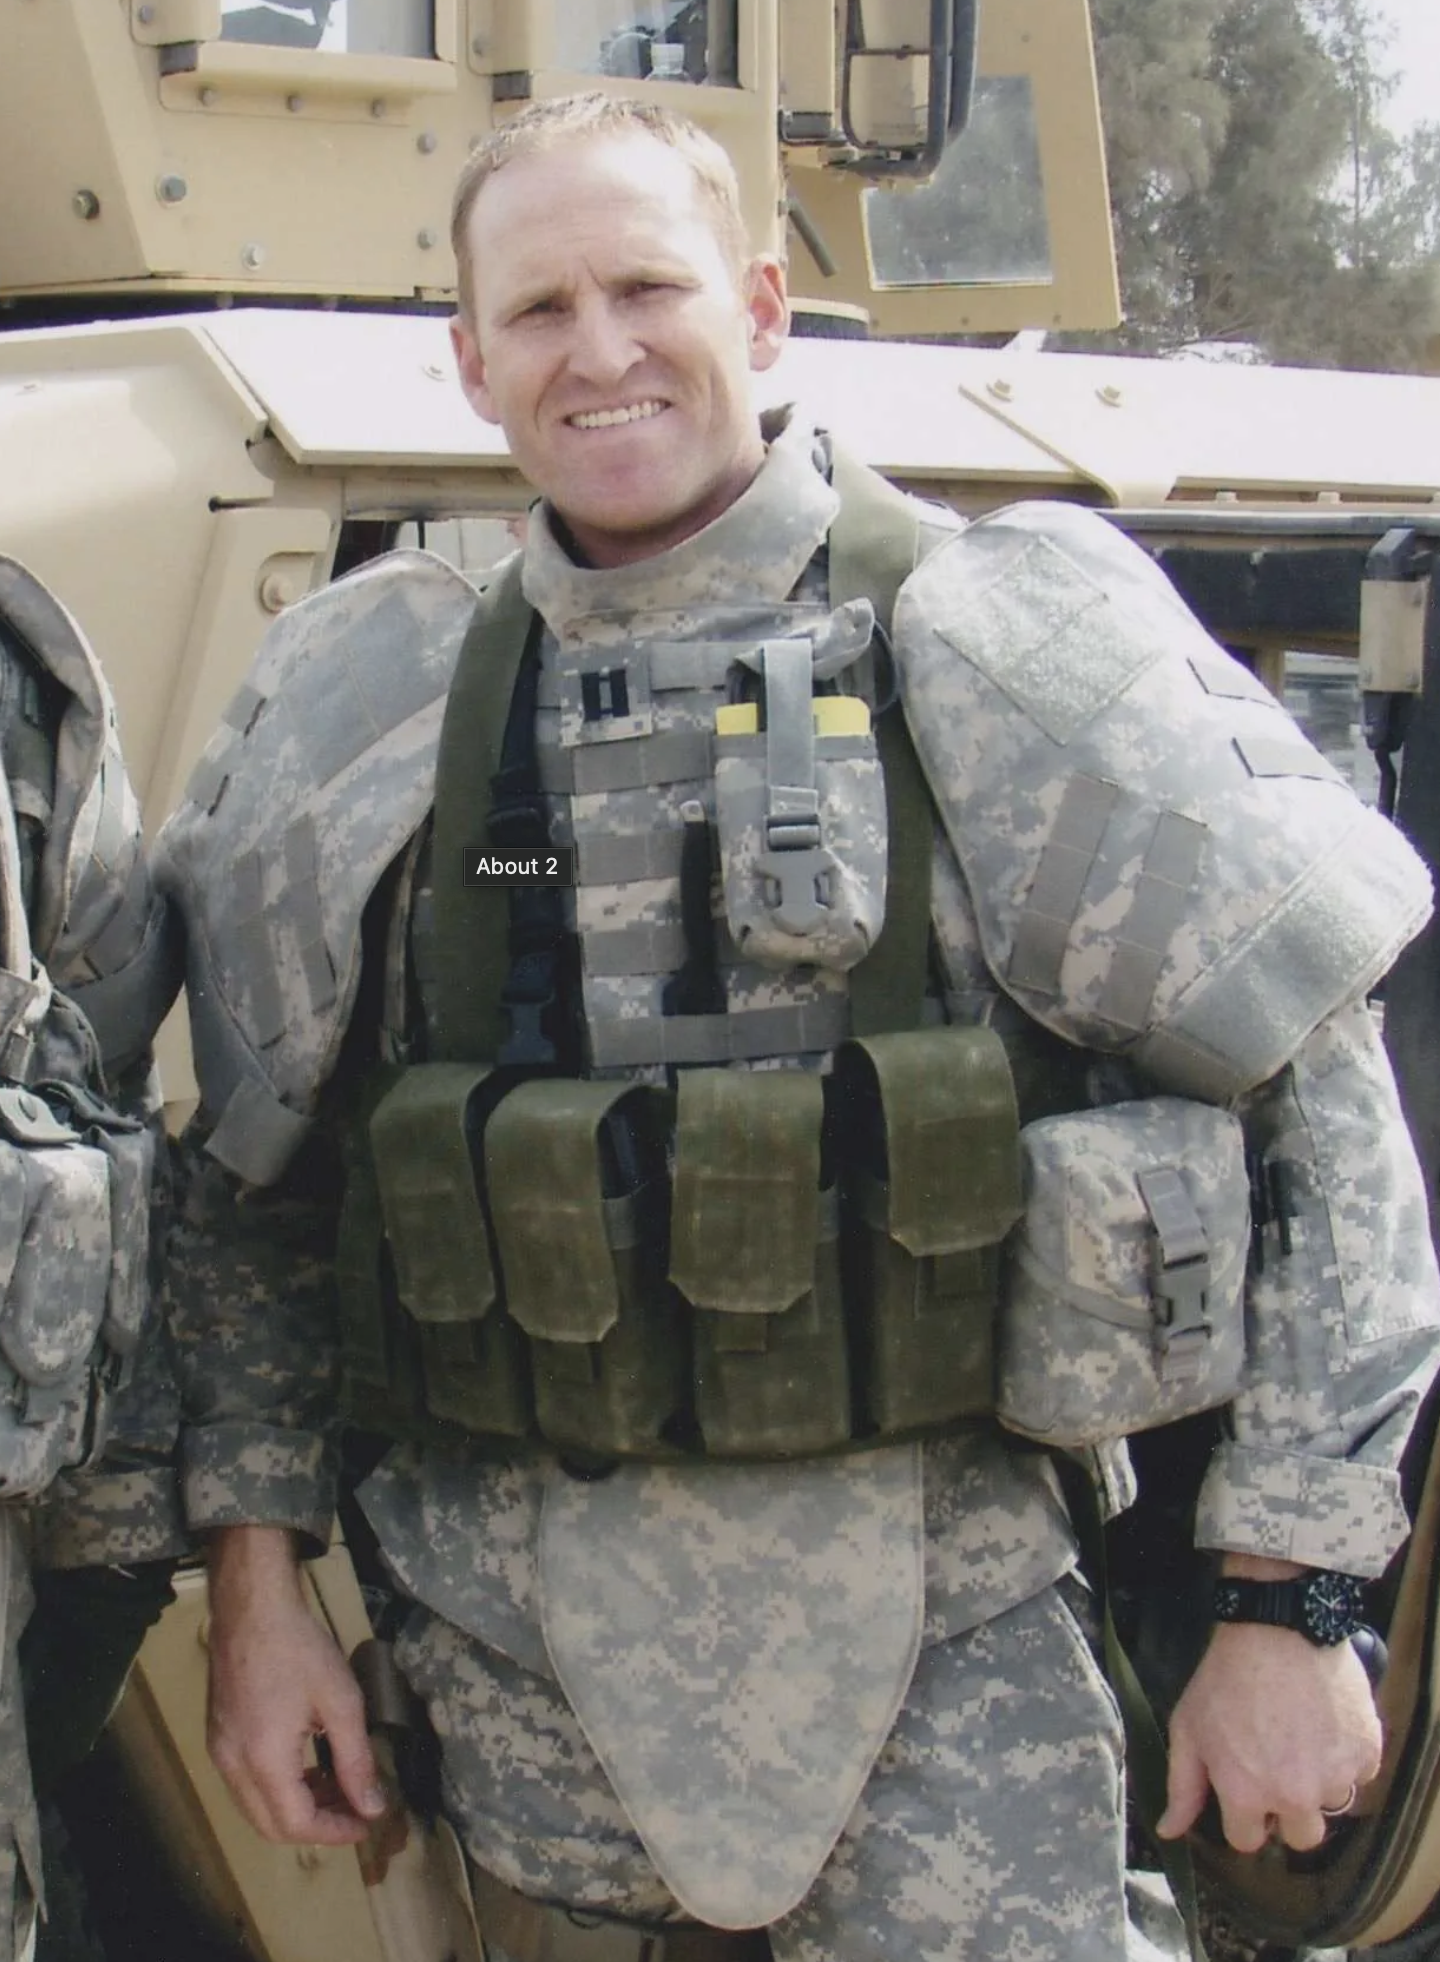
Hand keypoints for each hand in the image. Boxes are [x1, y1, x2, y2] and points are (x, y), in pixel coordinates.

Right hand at [206, 1526, 387, 1846]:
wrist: (252, 1607)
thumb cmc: (300, 1648)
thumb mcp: (341, 1702)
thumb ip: (357, 1760)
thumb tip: (373, 1806)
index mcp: (263, 1762)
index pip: (297, 1824)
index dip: (334, 1832)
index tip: (366, 1822)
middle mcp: (232, 1766)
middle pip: (271, 1825)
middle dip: (316, 1826)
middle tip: (354, 1808)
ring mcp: (219, 1752)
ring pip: (255, 1807)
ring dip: (296, 1807)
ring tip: (337, 1786)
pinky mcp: (217, 1737)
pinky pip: (246, 1783)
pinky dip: (277, 1788)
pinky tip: (307, 1764)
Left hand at [1158, 1613, 1382, 1852]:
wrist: (1278, 1628)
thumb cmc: (1225, 1677)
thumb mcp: (1188, 1727)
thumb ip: (1182, 1786)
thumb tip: (1168, 1832)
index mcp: (1247, 1795)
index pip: (1248, 1841)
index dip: (1243, 1813)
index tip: (1245, 1783)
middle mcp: (1295, 1797)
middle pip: (1300, 1836)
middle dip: (1288, 1810)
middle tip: (1278, 1767)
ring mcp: (1336, 1777)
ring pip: (1332, 1804)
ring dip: (1320, 1782)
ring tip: (1302, 1737)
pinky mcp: (1368, 1753)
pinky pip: (1360, 1773)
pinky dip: (1347, 1756)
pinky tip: (1327, 1723)